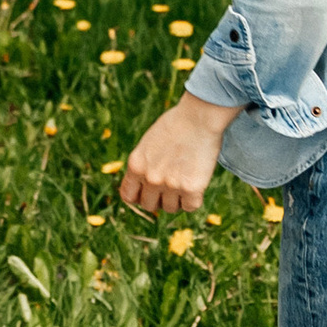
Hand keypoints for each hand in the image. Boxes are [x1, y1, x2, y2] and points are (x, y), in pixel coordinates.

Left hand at [118, 91, 241, 216]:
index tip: (148, 193)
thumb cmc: (175, 125)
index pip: (128, 196)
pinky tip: (196, 186)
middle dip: (158, 199)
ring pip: (170, 208)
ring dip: (177, 199)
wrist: (199, 117)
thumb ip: (144, 165)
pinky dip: (193, 200)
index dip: (138, 197)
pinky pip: (190, 207)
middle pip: (149, 205)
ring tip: (184, 181)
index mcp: (135, 165)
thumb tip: (145, 186)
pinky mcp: (192, 188)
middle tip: (170, 186)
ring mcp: (170, 185)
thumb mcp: (149, 143)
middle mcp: (150, 178)